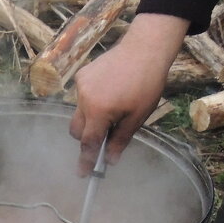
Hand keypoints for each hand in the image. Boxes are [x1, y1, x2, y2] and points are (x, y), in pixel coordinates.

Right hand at [69, 13, 189, 174]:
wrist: (144, 49)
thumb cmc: (146, 84)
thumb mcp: (137, 117)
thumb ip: (121, 139)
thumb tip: (110, 160)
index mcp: (99, 112)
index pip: (88, 143)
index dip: (86, 160)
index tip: (83, 174)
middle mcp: (84, 100)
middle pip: (77, 130)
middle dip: (87, 138)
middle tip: (105, 137)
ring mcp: (81, 86)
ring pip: (79, 113)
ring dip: (91, 119)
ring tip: (113, 108)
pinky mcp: (82, 75)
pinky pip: (81, 97)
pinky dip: (91, 102)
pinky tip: (109, 92)